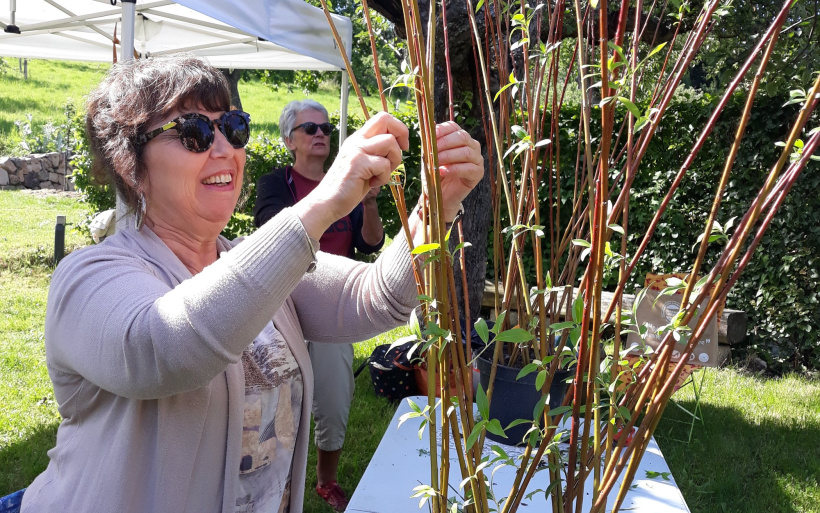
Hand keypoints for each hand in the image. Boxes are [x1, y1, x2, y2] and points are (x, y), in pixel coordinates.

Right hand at [296, 113, 408, 238]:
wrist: (327, 202)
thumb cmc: (348, 187)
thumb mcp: (364, 165)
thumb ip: (377, 154)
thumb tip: (399, 147)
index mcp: (359, 139)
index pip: (382, 118)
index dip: (398, 129)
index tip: (402, 146)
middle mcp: (357, 141)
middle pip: (385, 119)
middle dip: (401, 133)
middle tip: (402, 151)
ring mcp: (356, 150)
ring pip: (389, 142)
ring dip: (394, 161)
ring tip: (381, 174)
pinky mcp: (358, 163)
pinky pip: (384, 165)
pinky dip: (384, 178)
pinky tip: (373, 183)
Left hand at [425, 122, 483, 221]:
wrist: (440, 196)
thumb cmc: (435, 174)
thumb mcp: (429, 158)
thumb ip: (429, 144)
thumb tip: (428, 127)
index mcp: (459, 137)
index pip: (453, 127)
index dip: (442, 130)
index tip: (431, 135)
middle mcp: (471, 145)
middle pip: (462, 137)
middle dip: (445, 143)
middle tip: (432, 151)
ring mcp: (477, 159)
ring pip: (466, 152)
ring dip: (449, 156)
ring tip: (436, 162)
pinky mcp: (478, 173)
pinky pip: (468, 168)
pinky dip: (454, 169)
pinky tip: (443, 172)